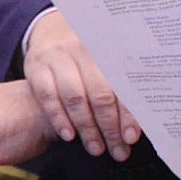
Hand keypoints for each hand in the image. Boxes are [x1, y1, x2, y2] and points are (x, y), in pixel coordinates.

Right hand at [23, 12, 139, 160]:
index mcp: (109, 47)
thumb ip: (122, 82)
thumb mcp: (106, 57)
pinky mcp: (37, 68)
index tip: (132, 136)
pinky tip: (69, 135)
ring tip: (96, 148)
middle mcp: (84, 49)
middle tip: (117, 150)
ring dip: (87, 128)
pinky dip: (59, 118)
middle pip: (100, 94)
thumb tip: (144, 118)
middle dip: (110, 127)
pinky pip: (48, 97)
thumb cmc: (87, 52)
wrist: (51, 30)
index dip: (129, 114)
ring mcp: (59, 57)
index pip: (123, 86)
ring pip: (75, 97)